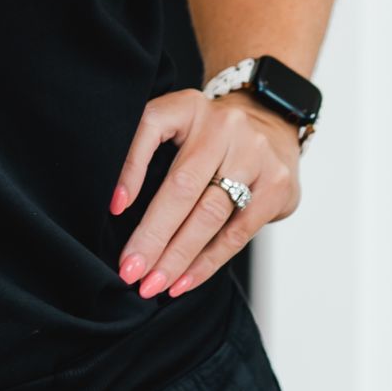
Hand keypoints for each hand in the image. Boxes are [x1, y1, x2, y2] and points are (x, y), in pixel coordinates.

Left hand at [108, 87, 301, 298]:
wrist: (272, 123)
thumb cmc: (211, 138)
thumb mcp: (179, 127)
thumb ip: (153, 154)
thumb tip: (118, 214)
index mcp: (188, 106)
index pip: (150, 128)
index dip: (130, 170)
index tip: (115, 209)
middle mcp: (223, 126)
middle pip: (182, 186)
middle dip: (152, 235)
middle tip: (130, 270)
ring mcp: (254, 154)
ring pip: (209, 214)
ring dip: (177, 257)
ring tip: (153, 283)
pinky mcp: (276, 185)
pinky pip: (236, 233)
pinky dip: (206, 262)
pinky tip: (184, 281)